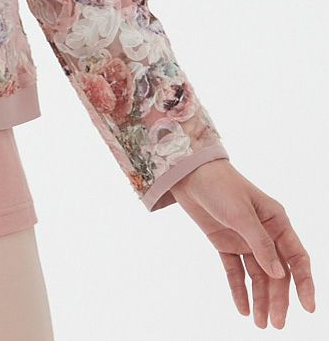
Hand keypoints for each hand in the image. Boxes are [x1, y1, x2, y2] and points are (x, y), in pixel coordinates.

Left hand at [169, 158, 315, 327]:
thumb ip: (260, 243)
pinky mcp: (225, 244)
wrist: (189, 172)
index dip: (304, 283)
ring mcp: (244, 240)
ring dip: (259, 299)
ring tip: (259, 323)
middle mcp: (264, 233)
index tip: (308, 308)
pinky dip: (239, 289)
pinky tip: (241, 308)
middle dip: (278, 299)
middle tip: (276, 324)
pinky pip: (235, 271)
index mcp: (276, 222)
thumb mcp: (240, 213)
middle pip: (276, 273)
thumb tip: (279, 274)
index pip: (296, 258)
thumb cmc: (220, 185)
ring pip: (257, 276)